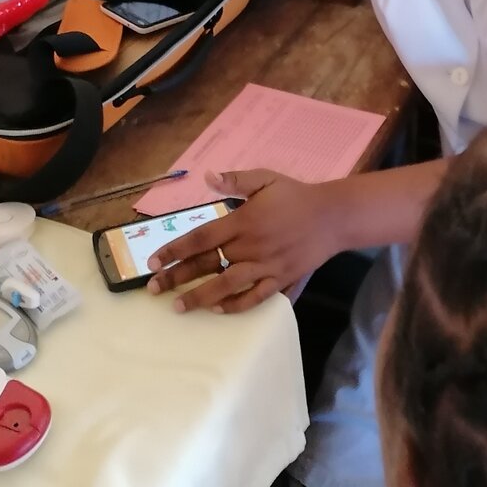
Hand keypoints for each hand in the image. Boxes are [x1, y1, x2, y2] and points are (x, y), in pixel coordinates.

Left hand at [145, 171, 338, 313]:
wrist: (333, 216)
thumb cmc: (296, 195)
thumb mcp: (266, 179)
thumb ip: (236, 180)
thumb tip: (207, 177)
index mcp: (243, 220)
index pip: (201, 238)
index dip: (174, 250)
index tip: (153, 262)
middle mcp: (251, 246)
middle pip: (207, 265)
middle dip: (178, 278)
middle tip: (153, 289)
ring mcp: (266, 266)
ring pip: (227, 286)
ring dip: (200, 297)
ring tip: (179, 307)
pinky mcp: (281, 279)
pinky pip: (255, 298)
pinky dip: (236, 306)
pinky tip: (218, 310)